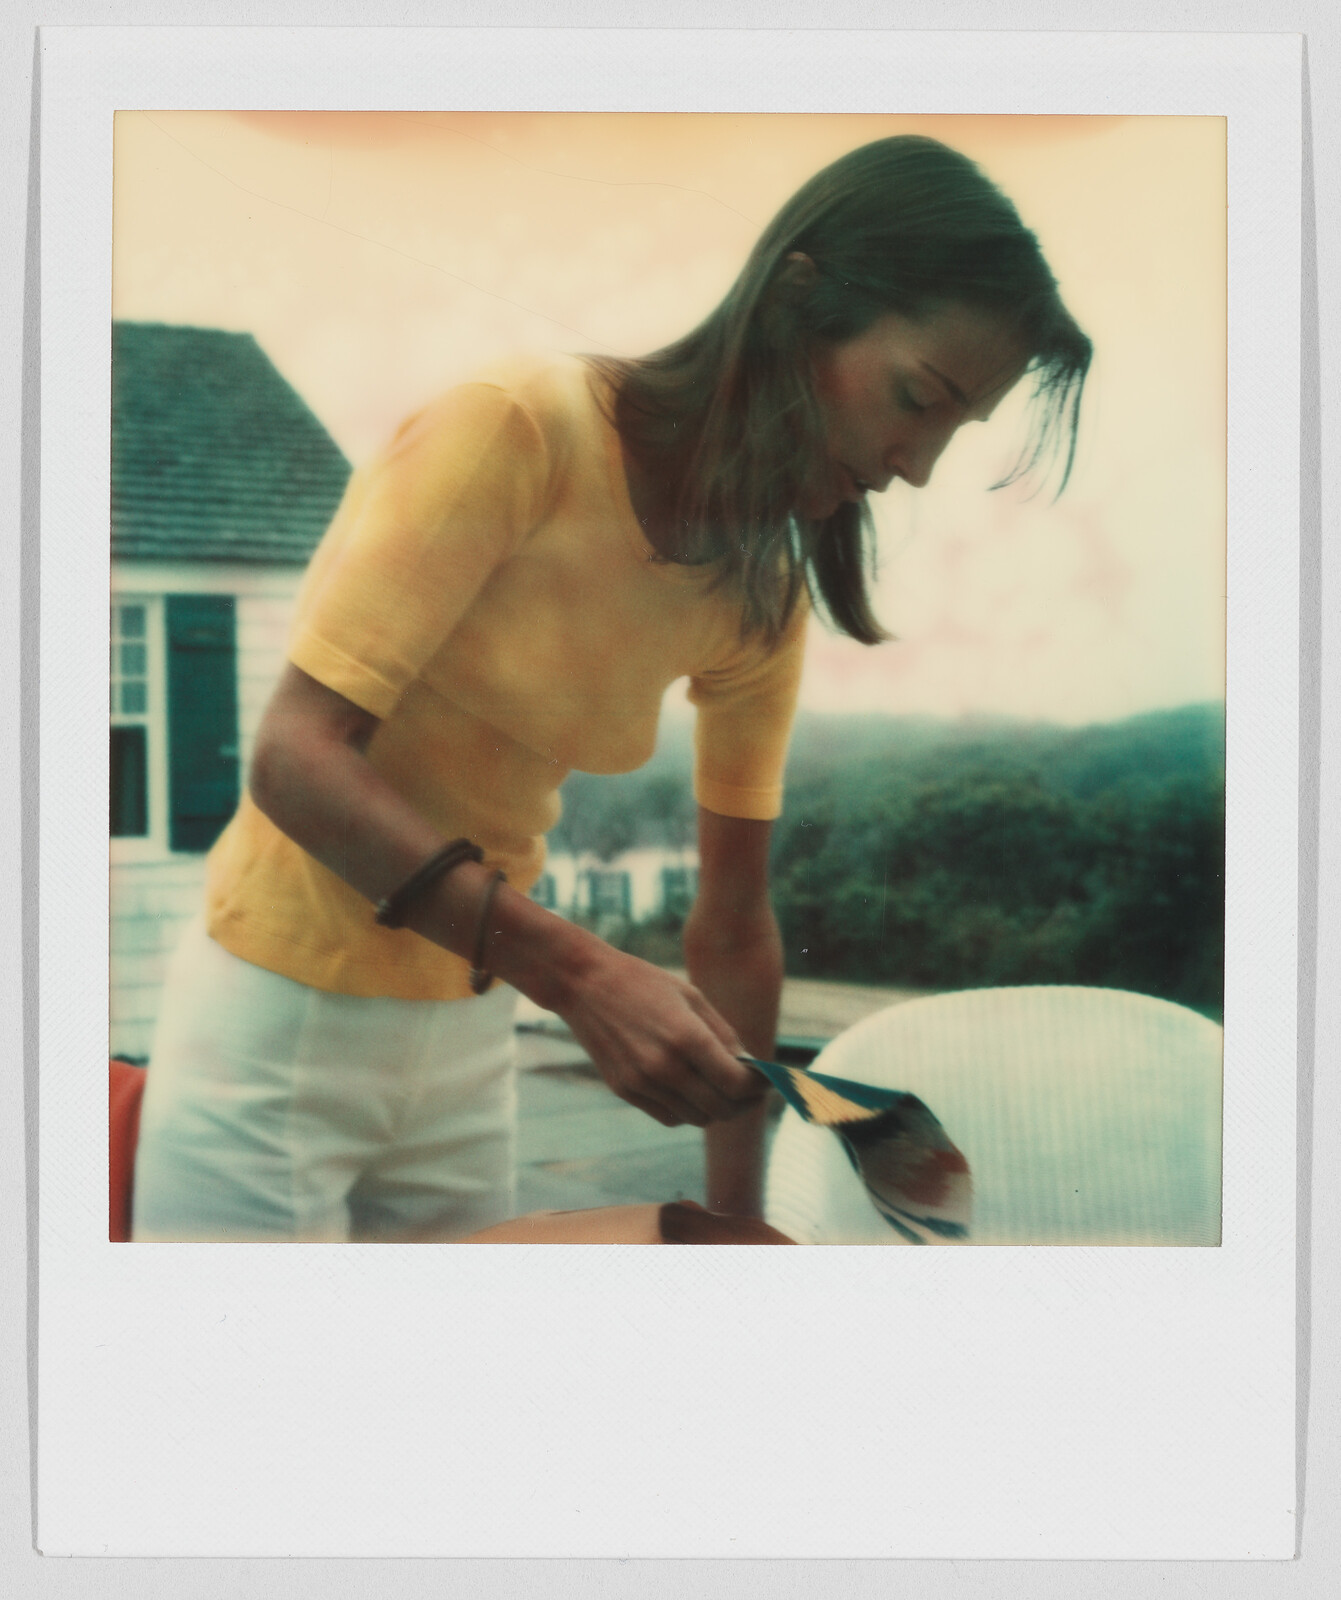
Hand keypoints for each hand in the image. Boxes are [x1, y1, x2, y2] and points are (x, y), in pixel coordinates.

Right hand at [555, 945, 766, 1127]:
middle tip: (753, 1094)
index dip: (758, 1088)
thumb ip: (723, 1034)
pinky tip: (695, 1093)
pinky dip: (688, 1112)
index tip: (766, 1083)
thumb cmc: (641, 982)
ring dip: (717, 1110)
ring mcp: (641, 1083)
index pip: (736, 1084)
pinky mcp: (624, 1091)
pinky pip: (668, 1117)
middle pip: (720, 1108)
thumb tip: (748, 1066)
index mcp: (686, 1037)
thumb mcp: (691, 996)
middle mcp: (664, 1066)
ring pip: (695, 1119)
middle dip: (744, 1104)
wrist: (583, 984)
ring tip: (725, 1093)